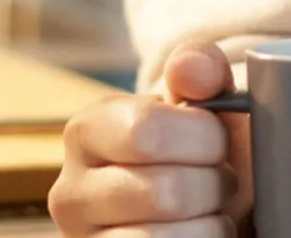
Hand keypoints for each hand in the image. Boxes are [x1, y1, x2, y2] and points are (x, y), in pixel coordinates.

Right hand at [50, 41, 248, 235]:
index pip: (146, 131)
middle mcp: (70, 193)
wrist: (199, 209)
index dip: (204, 137)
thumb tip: (189, 68)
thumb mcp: (205, 104)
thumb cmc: (200, 154)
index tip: (217, 142)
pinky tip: (198, 234)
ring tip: (210, 212)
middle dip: (214, 186)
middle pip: (163, 192)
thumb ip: (201, 70)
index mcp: (87, 131)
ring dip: (210, 226)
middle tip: (220, 182)